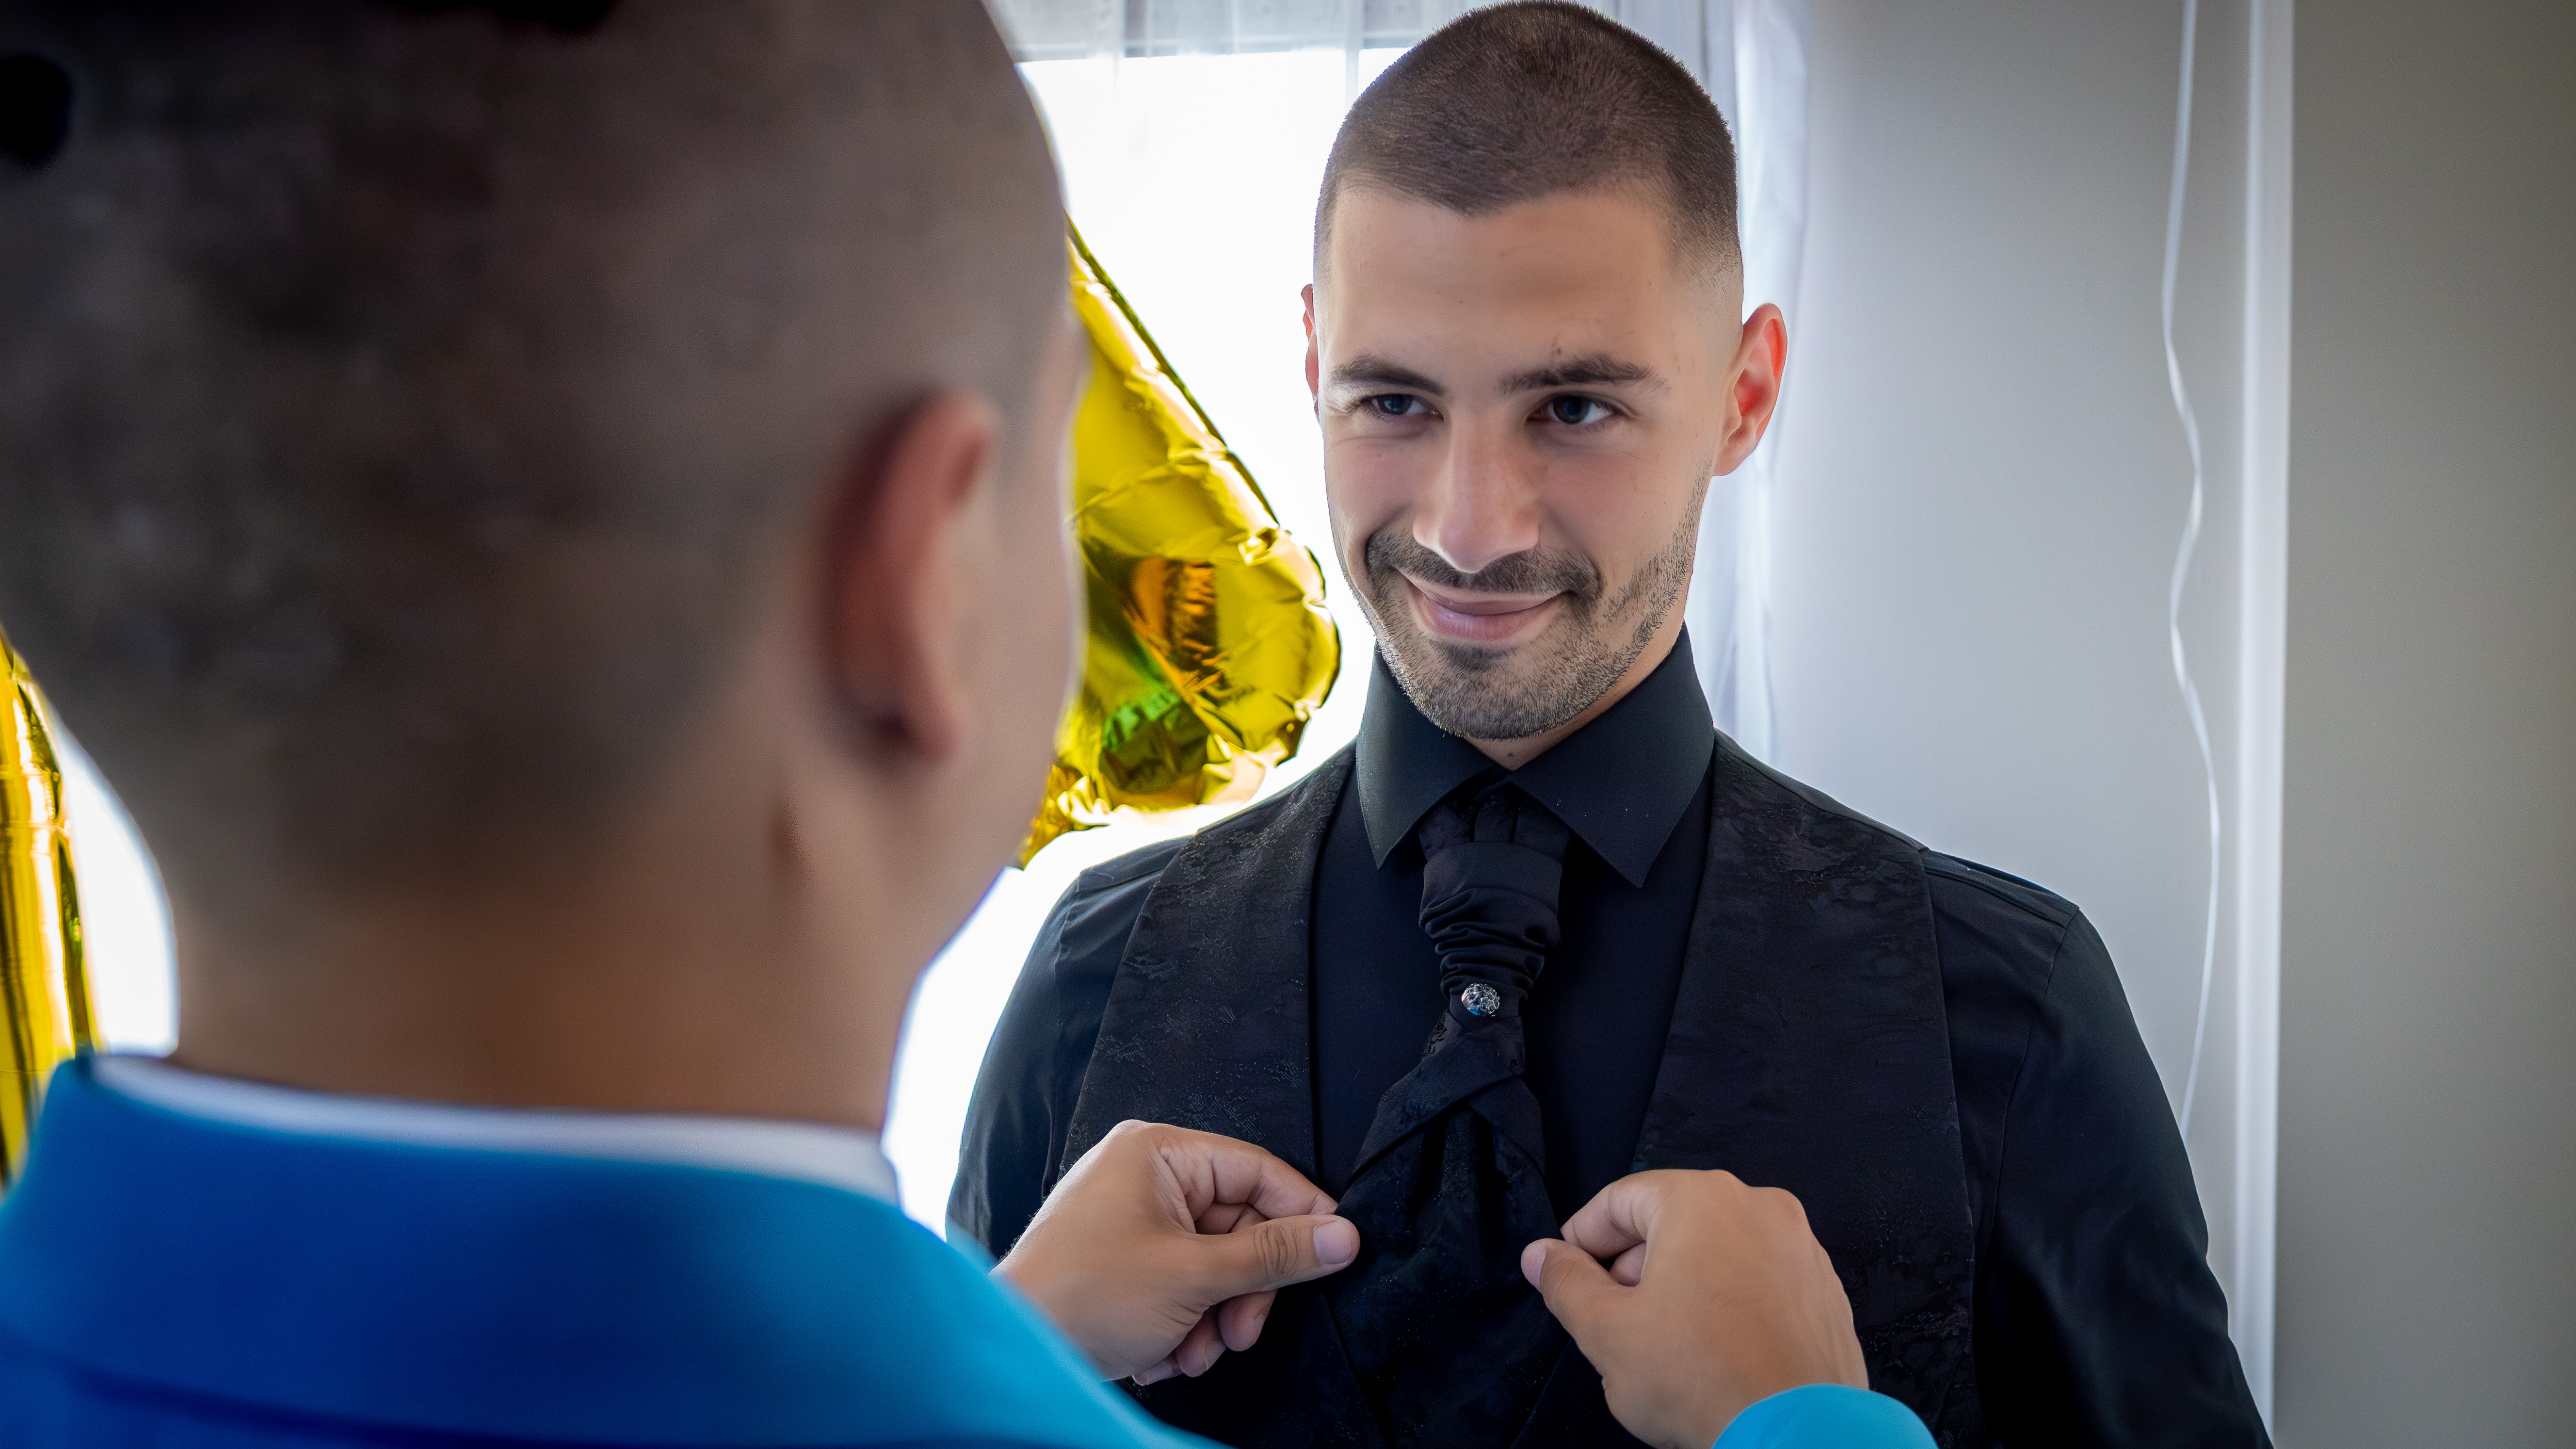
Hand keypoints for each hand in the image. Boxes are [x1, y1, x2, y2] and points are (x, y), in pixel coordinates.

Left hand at [996, 1119, 1360, 1383]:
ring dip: (1211, 1318)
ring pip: (1212, 1263)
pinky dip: (1181, 1324)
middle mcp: (1144, 1174)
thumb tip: (1342, 1237)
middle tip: (1239, 1333)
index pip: (1257, 1171)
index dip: (1301, 1216)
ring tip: (1187, 1353)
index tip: (1335, 1255)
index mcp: (1158, 1152)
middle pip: (1238, 1225)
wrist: (1014, 1350)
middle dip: (1241, 1291)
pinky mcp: (1123, 1258)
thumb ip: (1273, 1255)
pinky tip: (1159, 1354)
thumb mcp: (1194, 1277)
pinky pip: (1181, 1282)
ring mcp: (1130, 1216)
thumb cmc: (1086, 1297)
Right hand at [1521, 1170, 1867, 1448]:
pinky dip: (1730, 1303)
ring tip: (1666, 1343)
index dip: (1582, 1240)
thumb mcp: (1607, 1332)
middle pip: (1672, 1221)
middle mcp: (1760, 1206)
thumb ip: (1566, 1284)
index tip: (1568, 1280)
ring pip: (1719, 1251)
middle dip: (1633, 1265)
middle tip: (1614, 1319)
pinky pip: (1760, 1281)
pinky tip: (1718, 1353)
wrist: (1802, 1436)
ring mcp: (1802, 1248)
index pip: (1619, 1200)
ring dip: (1682, 1285)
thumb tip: (1540, 1255)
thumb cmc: (1698, 1376)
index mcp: (1702, 1198)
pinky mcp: (1826, 1291)